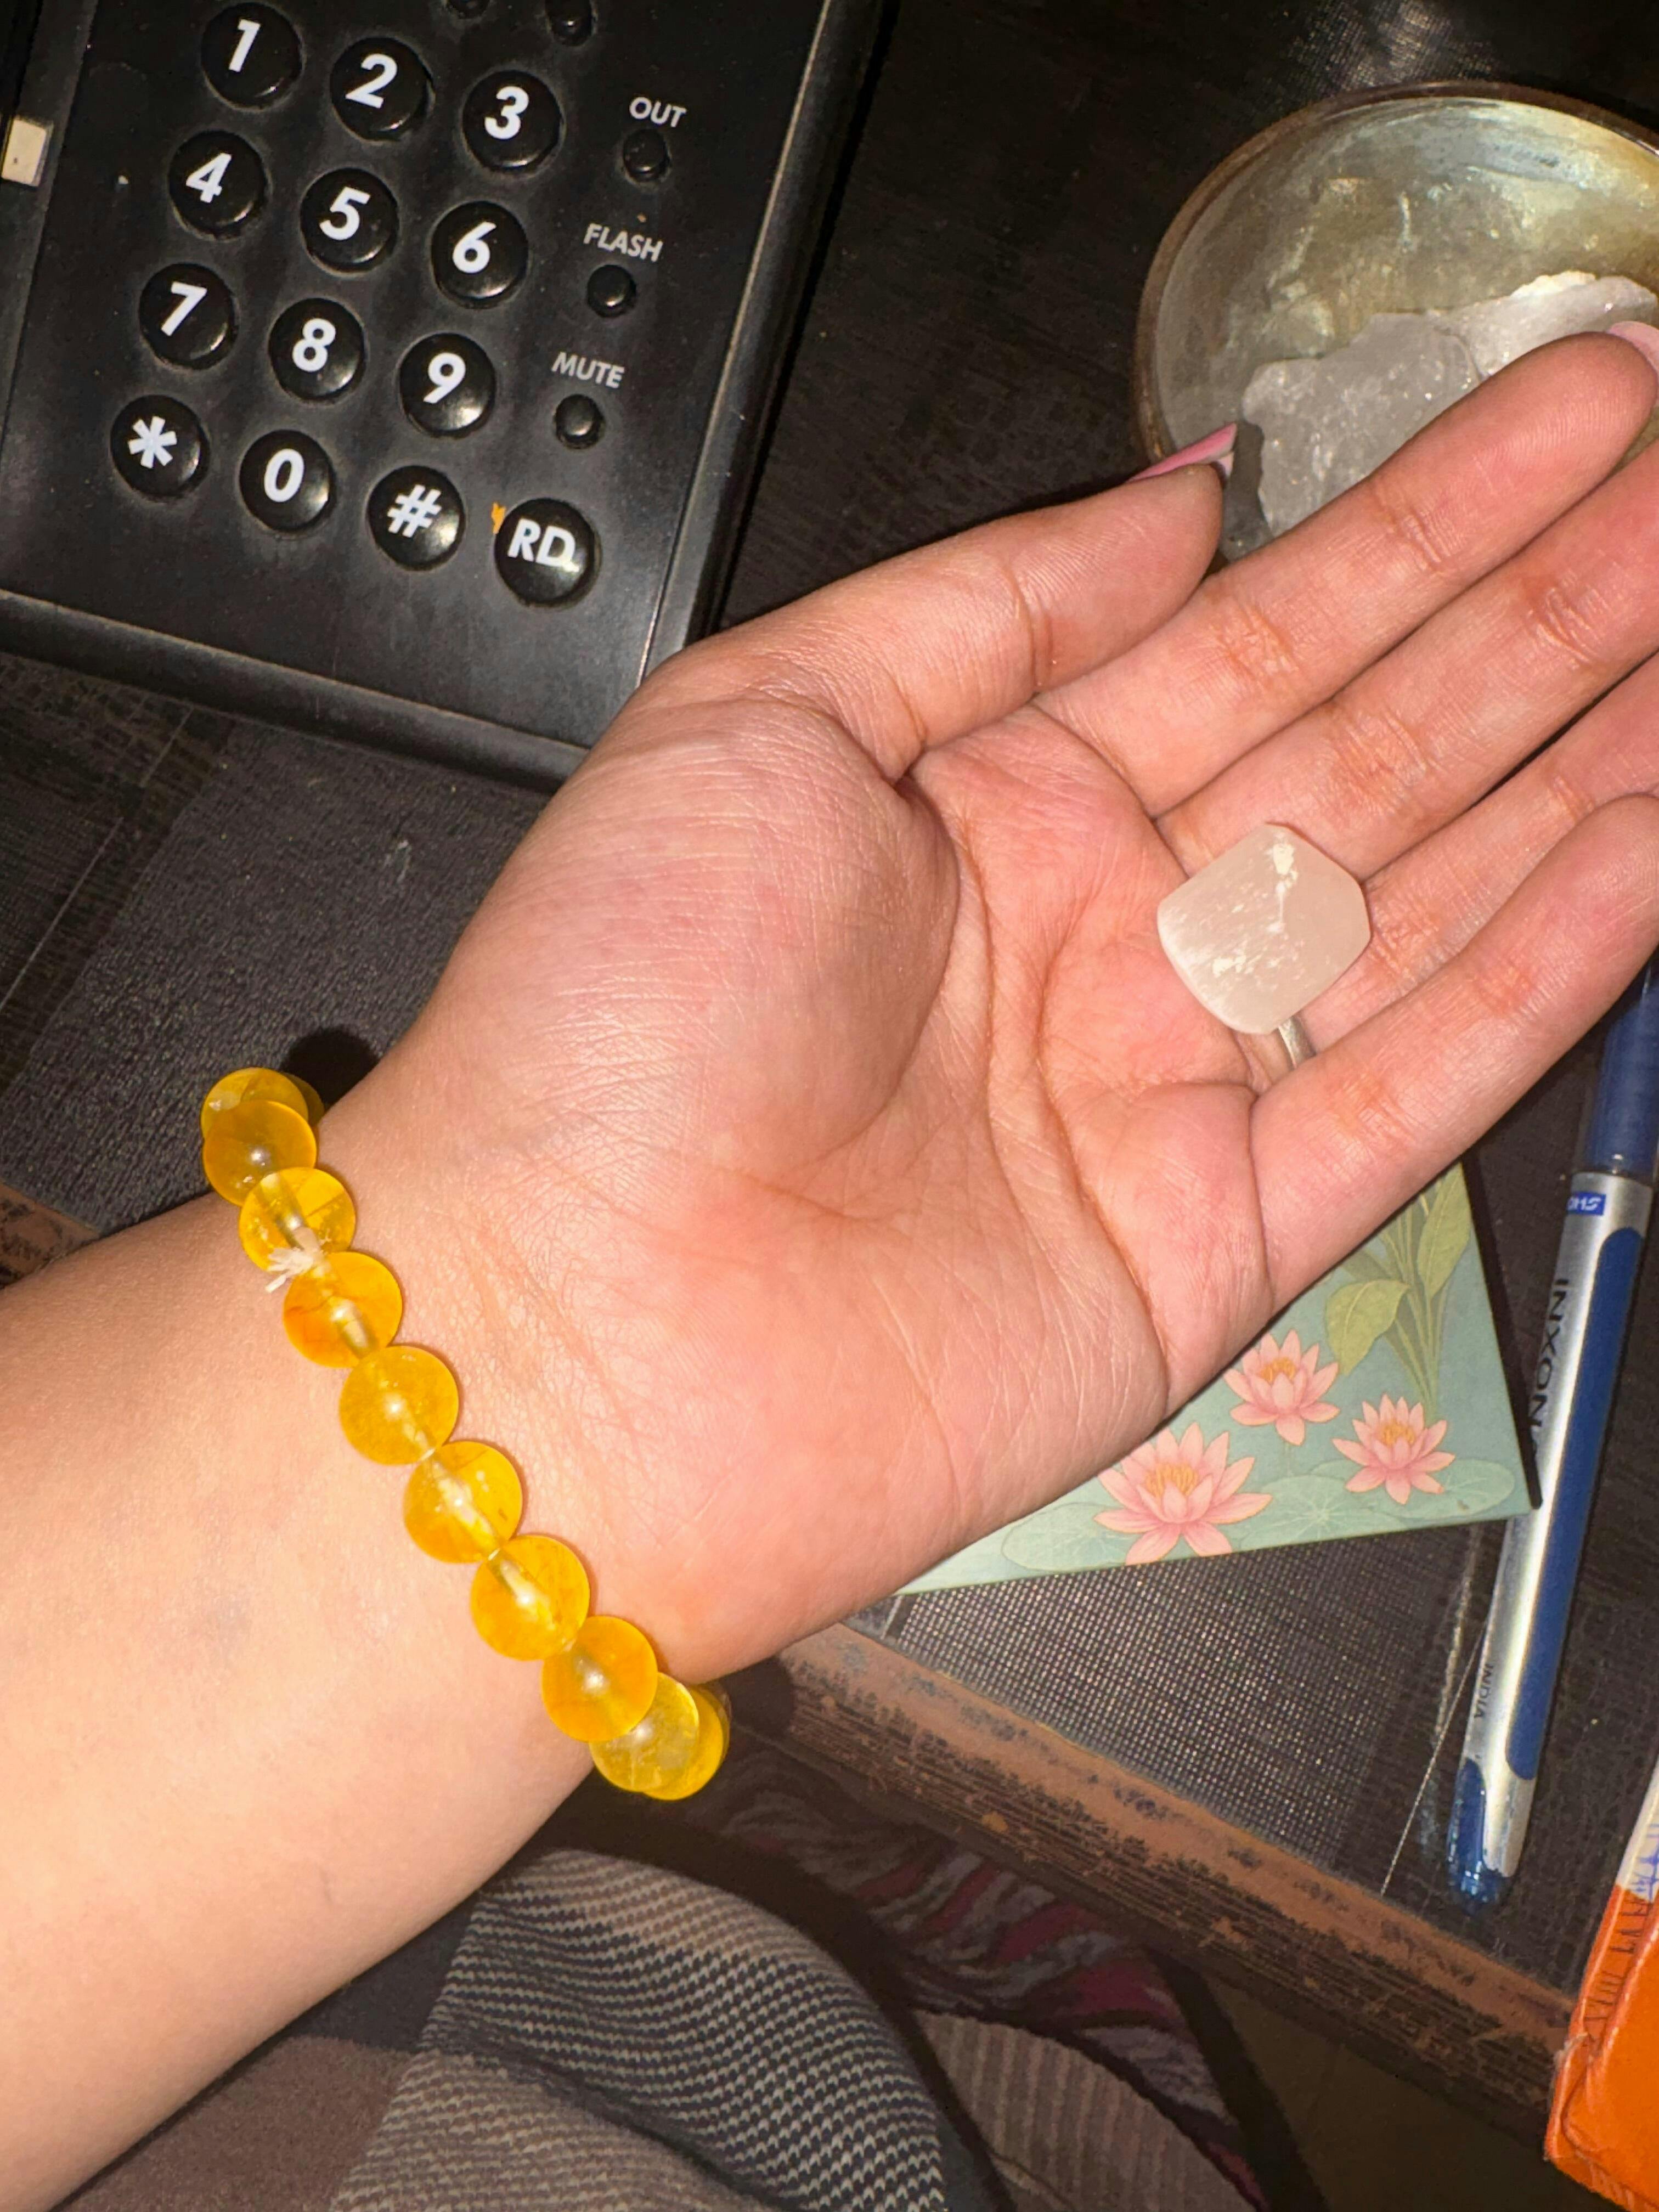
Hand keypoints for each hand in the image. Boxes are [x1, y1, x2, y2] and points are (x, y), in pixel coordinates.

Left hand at [353, 337, 1658, 1678]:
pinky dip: (1543, 967)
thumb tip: (1180, 500)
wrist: (562, 1339)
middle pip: (1372, 743)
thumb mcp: (758, 725)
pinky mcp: (1215, 1244)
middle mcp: (1098, 937)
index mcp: (988, 804)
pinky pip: (1413, 1080)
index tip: (1561, 419)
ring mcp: (1169, 1092)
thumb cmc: (605, 1026)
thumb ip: (990, 606)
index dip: (1420, 523)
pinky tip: (1648, 836)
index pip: (1255, 632)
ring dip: (1583, 765)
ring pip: (1429, 894)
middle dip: (1540, 615)